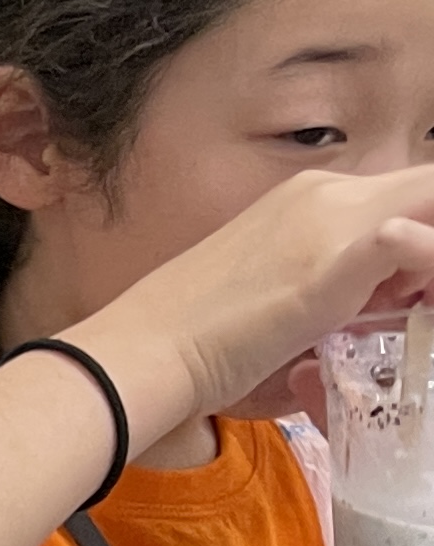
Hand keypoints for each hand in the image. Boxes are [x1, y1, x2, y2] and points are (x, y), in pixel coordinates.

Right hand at [80, 163, 433, 451]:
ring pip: (424, 206)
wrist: (140, 356)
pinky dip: (426, 255)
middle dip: (429, 244)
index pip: (407, 193)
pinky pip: (411, 240)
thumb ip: (327, 279)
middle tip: (417, 300)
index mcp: (310, 194)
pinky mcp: (331, 268)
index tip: (415, 287)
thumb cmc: (193, 340)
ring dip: (427, 262)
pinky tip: (416, 294)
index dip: (424, 230)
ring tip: (407, 310)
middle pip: (425, 190)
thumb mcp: (276, 289)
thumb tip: (373, 297)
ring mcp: (328, 225)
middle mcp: (324, 192)